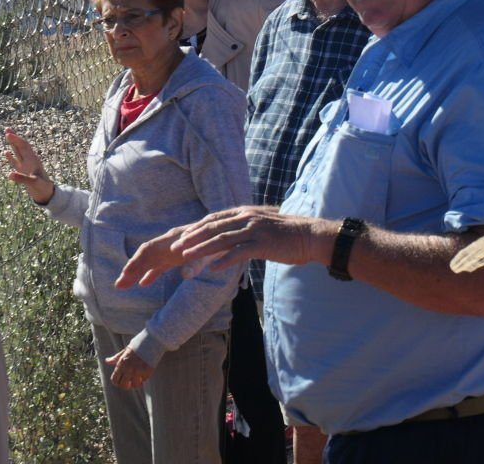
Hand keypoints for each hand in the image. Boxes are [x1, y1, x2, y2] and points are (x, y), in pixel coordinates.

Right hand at [3, 128, 54, 204]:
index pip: (24, 147)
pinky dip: (11, 157)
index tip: (9, 134)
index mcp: (32, 160)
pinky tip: (7, 152)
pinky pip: (16, 162)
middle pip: (21, 146)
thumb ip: (21, 178)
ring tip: (7, 135)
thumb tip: (9, 174)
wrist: (46, 193)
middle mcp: (29, 161)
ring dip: (13, 144)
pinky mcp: (23, 171)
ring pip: (18, 152)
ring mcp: (26, 165)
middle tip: (7, 128)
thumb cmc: (41, 187)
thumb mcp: (32, 183)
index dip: (16, 140)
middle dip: (15, 138)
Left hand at [105, 346, 153, 389]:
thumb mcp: (125, 350)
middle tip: (129, 383)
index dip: (117, 382)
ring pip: (134, 385)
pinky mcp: (147, 371)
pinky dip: (143, 379)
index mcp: (122, 364)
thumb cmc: (138, 345)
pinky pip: (144, 380)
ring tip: (138, 381)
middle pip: (123, 385)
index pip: (115, 380)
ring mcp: (138, 371)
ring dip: (136, 384)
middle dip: (126, 385)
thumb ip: (116, 358)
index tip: (121, 380)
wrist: (153, 340)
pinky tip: (144, 375)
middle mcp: (129, 369)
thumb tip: (106, 361)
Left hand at [116, 206, 329, 289]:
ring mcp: (254, 230)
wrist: (312, 235)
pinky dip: (224, 260)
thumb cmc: (287, 235)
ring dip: (200, 248)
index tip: (176, 240)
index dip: (193, 230)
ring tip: (184, 258)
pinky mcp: (263, 243)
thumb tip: (226, 235)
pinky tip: (211, 269)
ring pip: (221, 238)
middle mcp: (246, 218)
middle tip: (172, 250)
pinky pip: (239, 252)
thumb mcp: (261, 227)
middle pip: (212, 227)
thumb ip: (243, 228)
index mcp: (244, 213)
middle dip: (190, 238)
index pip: (212, 219)